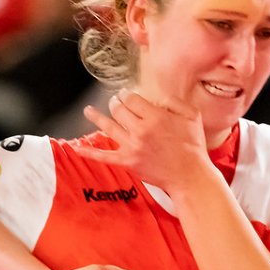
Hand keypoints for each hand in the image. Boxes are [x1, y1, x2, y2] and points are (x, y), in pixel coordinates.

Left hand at [81, 89, 211, 193]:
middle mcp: (140, 130)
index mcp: (155, 116)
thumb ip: (174, 100)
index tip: (128, 95)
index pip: (132, 99)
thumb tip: (157, 96)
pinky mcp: (126, 162)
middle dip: (115, 103)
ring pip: (108, 126)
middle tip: (115, 101)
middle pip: (119, 110)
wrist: (189, 175)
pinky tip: (76, 147)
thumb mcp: (191, 115)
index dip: (128, 95)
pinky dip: (88, 152)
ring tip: (88, 111)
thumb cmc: (192, 146)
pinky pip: (103, 156)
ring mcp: (131, 147)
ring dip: (96, 116)